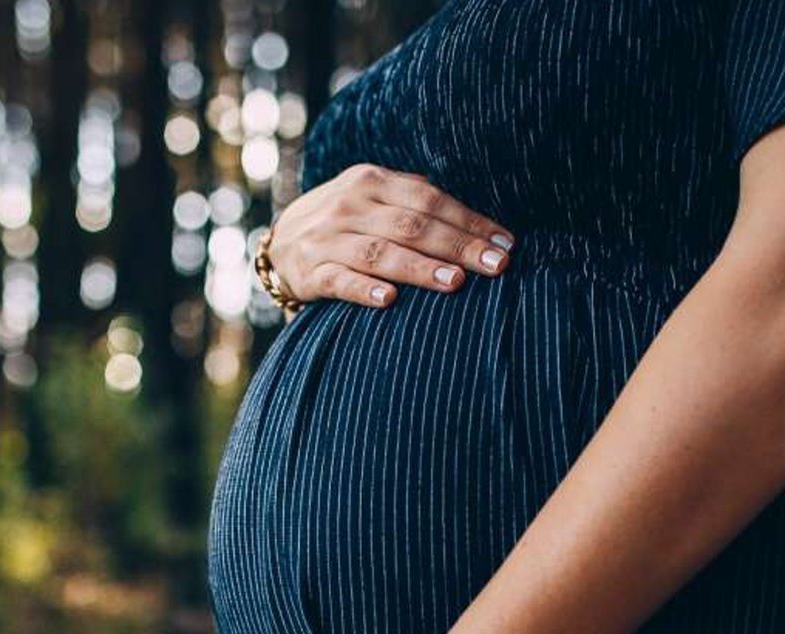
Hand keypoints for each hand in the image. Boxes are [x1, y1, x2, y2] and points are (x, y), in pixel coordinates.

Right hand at [268, 163, 516, 308]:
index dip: (470, 221)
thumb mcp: (373, 197)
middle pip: (412, 226)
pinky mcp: (309, 272)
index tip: (505, 244)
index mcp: (372, 181)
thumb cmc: (345, 222)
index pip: (430, 200)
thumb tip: (476, 219)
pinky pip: (339, 282)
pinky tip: (390, 300)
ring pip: (380, 253)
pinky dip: (364, 290)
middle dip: (458, 246)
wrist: (279, 243)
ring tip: (456, 282)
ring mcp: (327, 239)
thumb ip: (414, 200)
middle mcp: (349, 206)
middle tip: (496, 266)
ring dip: (420, 268)